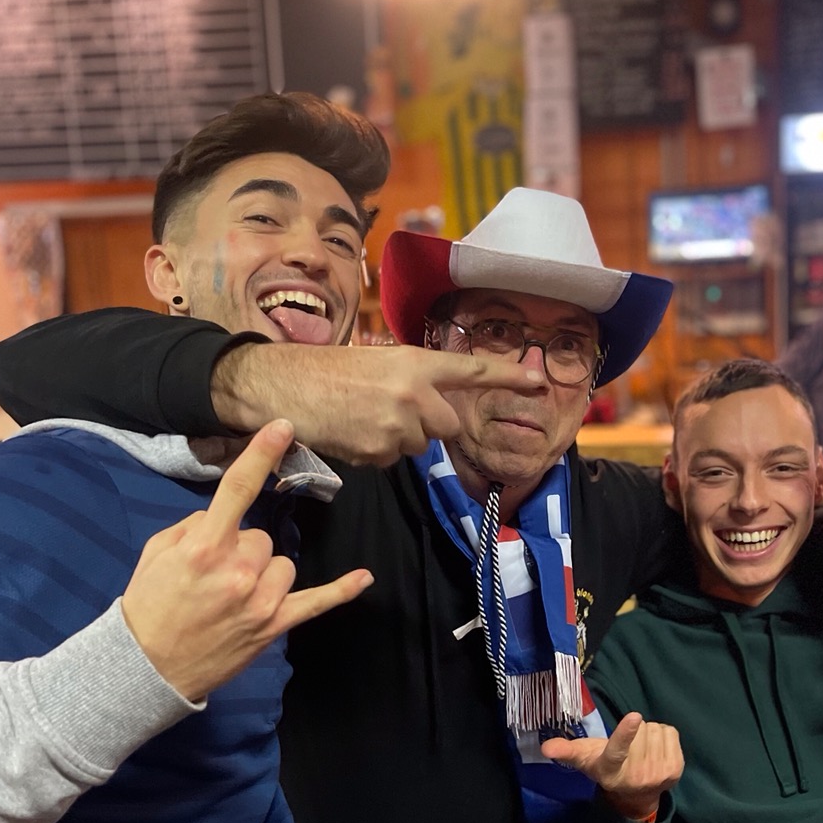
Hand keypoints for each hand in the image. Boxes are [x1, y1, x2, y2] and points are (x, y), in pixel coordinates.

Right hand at [121, 419, 372, 700]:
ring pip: (283, 563)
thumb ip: (193, 526)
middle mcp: (238, 571)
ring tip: (234, 595)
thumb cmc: (150, 605)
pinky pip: (316, 603)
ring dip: (264, 572)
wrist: (147, 666)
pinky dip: (340, 591)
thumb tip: (221, 516)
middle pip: (262, 536)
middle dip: (243, 548)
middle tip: (215, 575)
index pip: (239, 490)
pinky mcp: (274, 625)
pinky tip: (364, 578)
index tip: (282, 428)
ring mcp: (261, 600)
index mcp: (205, 547)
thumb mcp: (157, 552)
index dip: (261, 455)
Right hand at [211, 344, 545, 463]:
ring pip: (417, 446)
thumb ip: (413, 380)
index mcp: (415, 363)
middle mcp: (414, 393)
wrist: (284, 386)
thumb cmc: (329, 371)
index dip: (507, 376)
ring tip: (363, 418)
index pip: (471, 371)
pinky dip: (374, 452)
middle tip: (393, 413)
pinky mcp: (379, 451)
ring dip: (398, 439)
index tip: (537, 380)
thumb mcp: (378, 362)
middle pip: (447, 427)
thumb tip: (434, 403)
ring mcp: (397, 424)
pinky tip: (352, 432)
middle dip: (428, 426)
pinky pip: (390, 460)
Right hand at [540, 713, 682, 821]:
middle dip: (634, 731)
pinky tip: (655, 749)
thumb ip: (566, 751)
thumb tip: (546, 747)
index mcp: (611, 769)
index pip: (618, 750)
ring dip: (648, 733)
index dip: (625, 733)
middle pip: (639, 731)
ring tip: (640, 748)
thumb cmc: (606, 768)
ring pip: (655, 730)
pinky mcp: (675, 770)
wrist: (634, 795)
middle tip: (628, 747)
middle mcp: (635, 775)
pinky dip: (663, 735)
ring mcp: (658, 774)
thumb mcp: (584, 759)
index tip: (633, 717)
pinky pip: (670, 733)